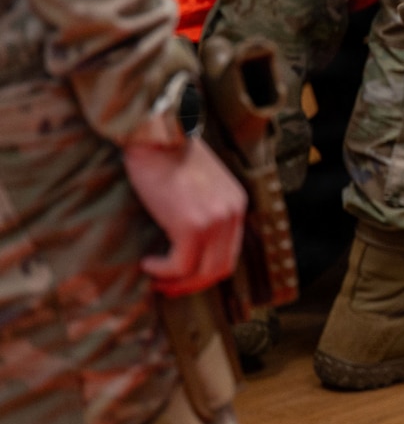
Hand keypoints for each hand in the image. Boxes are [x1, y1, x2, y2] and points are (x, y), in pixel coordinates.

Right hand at [123, 137, 246, 295]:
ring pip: (201, 272)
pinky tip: (147, 263)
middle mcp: (232, 214)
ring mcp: (214, 221)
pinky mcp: (191, 226)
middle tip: (167, 286)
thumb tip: (186, 239)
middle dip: (193, 283)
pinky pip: (180, 265)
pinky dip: (162, 271)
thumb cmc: (170, 156)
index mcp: (236, 204)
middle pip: (221, 267)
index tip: (182, 275)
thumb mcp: (200, 183)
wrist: (158, 137)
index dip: (206, 270)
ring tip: (155, 278)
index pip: (230, 251)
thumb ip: (203, 207)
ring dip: (176, 282)